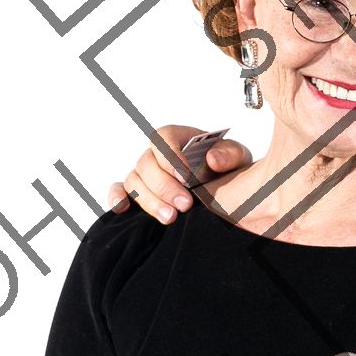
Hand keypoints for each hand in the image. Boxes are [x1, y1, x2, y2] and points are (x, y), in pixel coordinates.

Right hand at [108, 125, 252, 222]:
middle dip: (164, 186)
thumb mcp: (239, 160)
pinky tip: (123, 209)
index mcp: (179, 139)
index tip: (186, 177)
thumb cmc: (231, 172)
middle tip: (185, 205)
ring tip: (170, 218)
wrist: (230, 196)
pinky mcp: (139, 193)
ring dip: (149, 200)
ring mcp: (146, 175)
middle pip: (146, 164)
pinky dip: (116, 198)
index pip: (163, 138)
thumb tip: (212, 159)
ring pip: (133, 181)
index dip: (170, 157)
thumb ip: (230, 154)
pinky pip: (119, 191)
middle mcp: (158, 156)